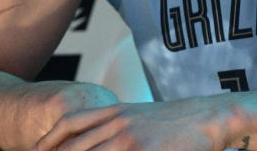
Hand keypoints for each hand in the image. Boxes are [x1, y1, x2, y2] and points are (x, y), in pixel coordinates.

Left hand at [32, 99, 229, 150]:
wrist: (209, 118)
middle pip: (73, 146)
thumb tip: (99, 139)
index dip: (47, 139)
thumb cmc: (176, 121)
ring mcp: (129, 139)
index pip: (70, 123)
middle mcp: (117, 123)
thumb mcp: (141, 117)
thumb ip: (118, 126)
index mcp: (115, 111)